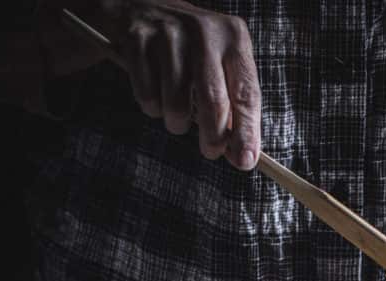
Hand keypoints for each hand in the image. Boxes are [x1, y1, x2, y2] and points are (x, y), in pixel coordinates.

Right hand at [81, 1, 261, 168]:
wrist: (143, 7)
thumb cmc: (191, 49)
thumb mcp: (221, 65)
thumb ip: (234, 106)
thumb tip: (243, 155)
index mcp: (234, 37)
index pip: (246, 94)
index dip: (246, 133)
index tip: (245, 161)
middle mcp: (205, 32)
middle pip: (213, 102)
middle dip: (213, 137)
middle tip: (210, 151)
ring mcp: (170, 33)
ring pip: (177, 104)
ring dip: (176, 123)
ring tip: (176, 113)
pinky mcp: (139, 39)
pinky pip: (148, 95)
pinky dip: (151, 106)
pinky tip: (156, 93)